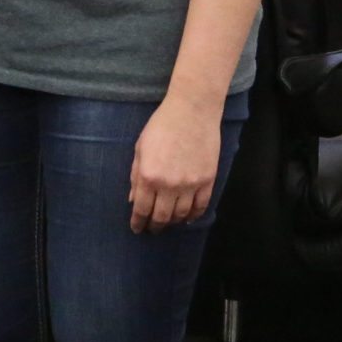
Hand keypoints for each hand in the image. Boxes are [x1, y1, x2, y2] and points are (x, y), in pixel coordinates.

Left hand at [129, 94, 222, 233]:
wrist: (192, 112)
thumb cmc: (161, 126)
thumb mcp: (140, 150)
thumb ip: (135, 176)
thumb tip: (133, 200)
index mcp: (148, 176)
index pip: (141, 209)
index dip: (138, 222)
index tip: (137, 228)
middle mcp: (169, 184)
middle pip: (161, 216)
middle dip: (155, 226)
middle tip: (152, 230)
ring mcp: (190, 184)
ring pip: (181, 214)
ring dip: (173, 221)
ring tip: (168, 223)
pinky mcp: (208, 180)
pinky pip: (201, 206)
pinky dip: (194, 215)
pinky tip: (187, 218)